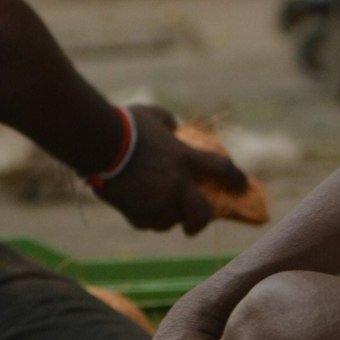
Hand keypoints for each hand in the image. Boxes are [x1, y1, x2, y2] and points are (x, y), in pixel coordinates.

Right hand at [98, 104, 247, 234]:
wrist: (97, 143)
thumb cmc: (124, 124)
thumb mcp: (153, 115)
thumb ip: (169, 122)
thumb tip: (173, 127)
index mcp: (185, 158)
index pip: (223, 170)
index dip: (237, 179)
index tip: (243, 185)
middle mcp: (177, 185)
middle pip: (203, 215)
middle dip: (202, 222)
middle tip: (196, 224)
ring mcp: (158, 203)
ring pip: (170, 222)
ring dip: (168, 217)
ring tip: (158, 209)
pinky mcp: (137, 215)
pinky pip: (147, 222)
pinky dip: (146, 217)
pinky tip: (139, 208)